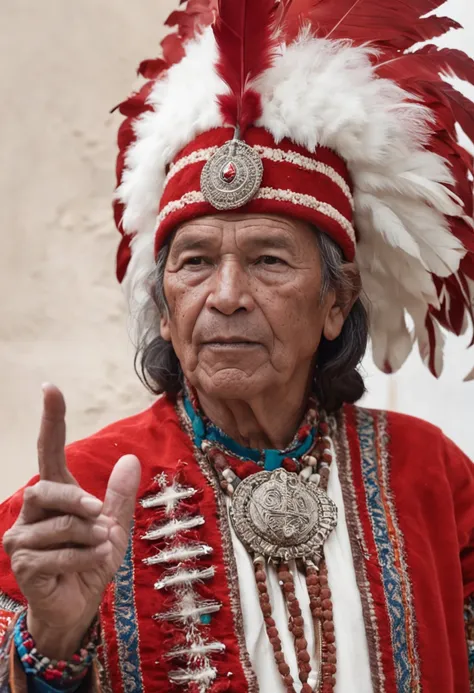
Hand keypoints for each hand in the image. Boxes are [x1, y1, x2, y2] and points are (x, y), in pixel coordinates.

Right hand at [3, 384, 140, 659]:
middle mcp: (32, 510)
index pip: (48, 450)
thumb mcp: (113, 526)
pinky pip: (57, 554)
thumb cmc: (92, 561)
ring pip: (60, 525)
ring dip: (88, 539)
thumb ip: (119, 496)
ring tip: (98, 548)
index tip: (50, 387)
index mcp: (56, 495)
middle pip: (49, 488)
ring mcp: (21, 536)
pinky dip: (82, 560)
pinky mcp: (21, 562)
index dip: (51, 419)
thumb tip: (131, 459)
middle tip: (99, 516)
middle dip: (79, 502)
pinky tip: (87, 565)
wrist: (79, 606)